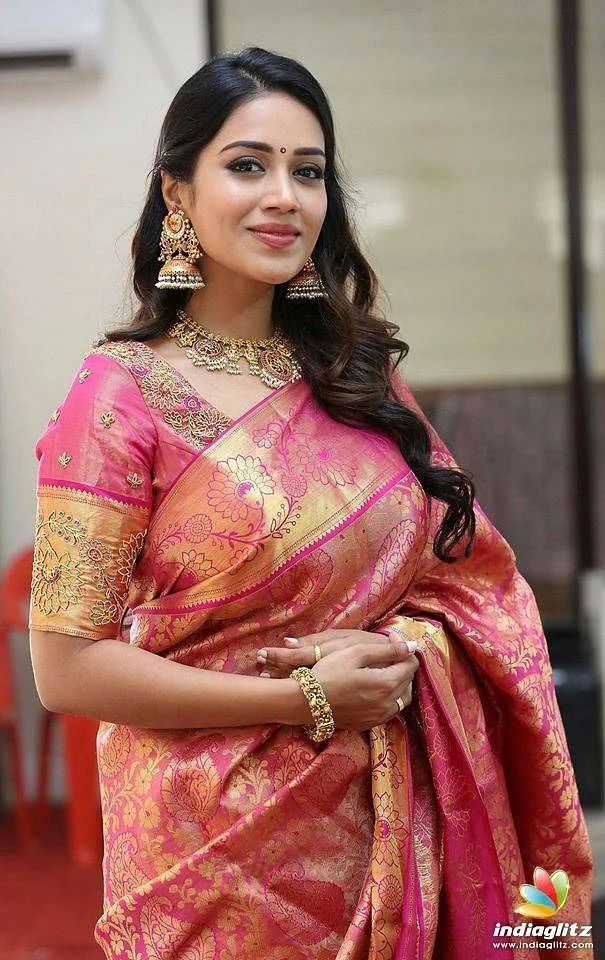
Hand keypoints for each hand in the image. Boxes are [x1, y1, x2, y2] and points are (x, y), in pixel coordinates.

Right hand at [257, 629, 418, 731]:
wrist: (305, 701)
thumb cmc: (329, 672)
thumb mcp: (356, 653)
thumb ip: (387, 650)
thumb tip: (412, 647)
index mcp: (387, 683)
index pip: (411, 665)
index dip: (404, 651)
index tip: (391, 642)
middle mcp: (388, 704)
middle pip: (408, 681)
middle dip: (402, 666)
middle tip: (387, 654)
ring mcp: (379, 717)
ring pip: (402, 698)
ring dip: (399, 683)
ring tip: (383, 671)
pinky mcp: (370, 724)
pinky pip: (390, 710)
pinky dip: (390, 698)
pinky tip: (376, 689)